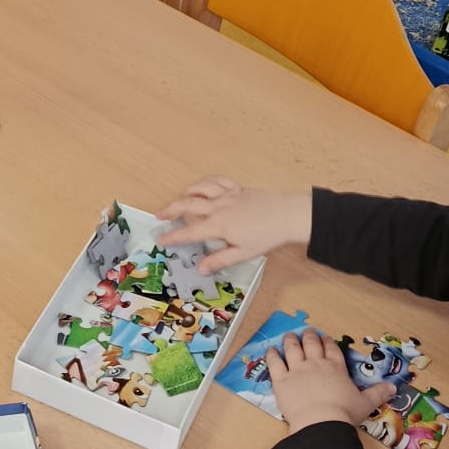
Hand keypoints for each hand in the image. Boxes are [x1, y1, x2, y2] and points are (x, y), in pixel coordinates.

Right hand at [156, 179, 312, 275]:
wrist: (287, 216)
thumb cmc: (267, 236)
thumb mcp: (243, 253)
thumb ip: (220, 260)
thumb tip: (201, 268)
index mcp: (218, 225)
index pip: (189, 232)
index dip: (173, 237)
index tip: (160, 239)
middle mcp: (218, 207)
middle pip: (187, 205)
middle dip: (171, 210)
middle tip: (160, 215)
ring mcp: (227, 195)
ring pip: (200, 188)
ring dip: (186, 192)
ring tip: (179, 198)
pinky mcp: (237, 188)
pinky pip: (217, 180)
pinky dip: (206, 182)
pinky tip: (203, 186)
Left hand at [266, 331, 389, 433]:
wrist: (321, 422)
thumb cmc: (344, 413)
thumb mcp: (365, 403)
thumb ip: (378, 393)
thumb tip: (394, 388)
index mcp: (336, 368)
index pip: (332, 349)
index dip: (328, 342)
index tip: (325, 338)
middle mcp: (316, 364)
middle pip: (312, 344)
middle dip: (310, 336)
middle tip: (308, 332)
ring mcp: (298, 370)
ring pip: (293, 349)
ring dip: (291, 340)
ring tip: (289, 336)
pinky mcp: (282, 380)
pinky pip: (275, 363)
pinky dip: (272, 355)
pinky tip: (270, 350)